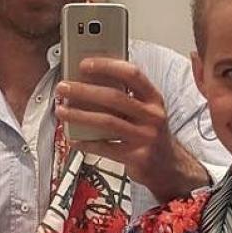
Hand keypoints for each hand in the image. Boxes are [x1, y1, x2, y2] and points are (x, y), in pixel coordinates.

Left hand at [56, 57, 207, 202]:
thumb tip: (89, 82)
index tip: (84, 64)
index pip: (132, 74)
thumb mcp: (146, 111)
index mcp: (154, 99)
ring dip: (80, 115)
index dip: (107, 66)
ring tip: (62, 111)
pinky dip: (86, 143)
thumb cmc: (150, 134)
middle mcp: (152, 116)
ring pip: (107, 122)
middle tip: (63, 88)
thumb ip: (125, 97)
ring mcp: (146, 137)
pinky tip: (73, 139)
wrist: (169, 168)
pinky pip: (105, 148)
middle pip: (114, 97)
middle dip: (84, 90)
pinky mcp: (137, 157)